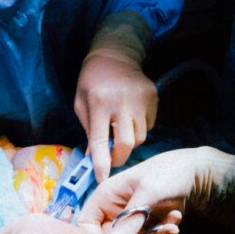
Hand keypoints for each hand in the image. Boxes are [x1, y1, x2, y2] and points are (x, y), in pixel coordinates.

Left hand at [75, 11, 156, 181]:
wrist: (115, 55)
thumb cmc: (92, 81)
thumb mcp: (81, 103)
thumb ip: (88, 131)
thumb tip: (94, 159)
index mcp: (99, 103)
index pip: (101, 140)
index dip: (101, 163)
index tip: (101, 178)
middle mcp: (122, 102)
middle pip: (127, 144)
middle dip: (119, 158)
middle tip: (112, 159)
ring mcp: (141, 100)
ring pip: (140, 137)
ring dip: (129, 141)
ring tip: (120, 130)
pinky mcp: (153, 98)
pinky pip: (149, 125)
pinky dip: (139, 128)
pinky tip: (130, 117)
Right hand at [80, 147, 234, 233]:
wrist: (196, 172)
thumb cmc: (168, 172)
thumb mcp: (149, 192)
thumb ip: (131, 217)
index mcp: (105, 197)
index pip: (86, 225)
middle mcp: (114, 211)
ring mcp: (131, 220)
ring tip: (171, 229)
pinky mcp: (147, 227)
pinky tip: (176, 221)